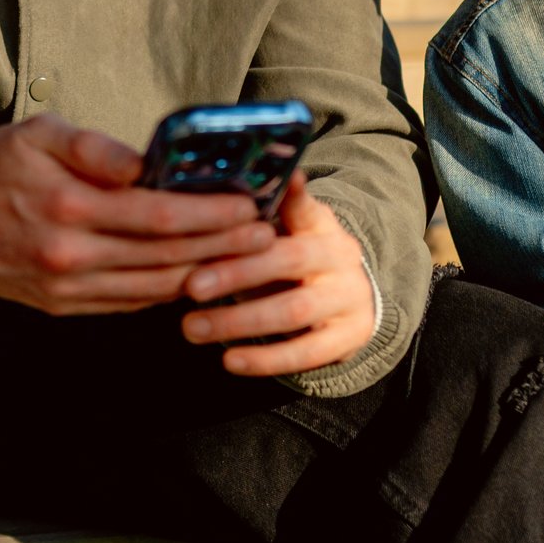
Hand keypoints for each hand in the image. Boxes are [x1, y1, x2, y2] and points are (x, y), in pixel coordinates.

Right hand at [0, 117, 276, 315]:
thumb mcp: (43, 133)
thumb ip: (97, 148)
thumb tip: (145, 165)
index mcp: (70, 209)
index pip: (160, 217)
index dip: (211, 216)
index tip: (249, 208)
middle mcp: (70, 257)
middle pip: (165, 258)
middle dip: (221, 249)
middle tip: (264, 237)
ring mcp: (64, 290)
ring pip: (151, 289)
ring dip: (201, 276)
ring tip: (241, 261)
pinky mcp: (58, 306)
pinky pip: (125, 304)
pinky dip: (163, 293)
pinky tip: (192, 278)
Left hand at [177, 178, 376, 376]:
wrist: (352, 304)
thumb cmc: (296, 262)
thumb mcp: (285, 234)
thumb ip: (251, 224)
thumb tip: (198, 210)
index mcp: (319, 224)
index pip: (303, 206)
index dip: (291, 195)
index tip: (277, 181)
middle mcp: (339, 256)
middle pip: (288, 260)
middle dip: (236, 273)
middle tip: (191, 286)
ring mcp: (347, 298)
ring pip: (292, 310)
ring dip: (238, 321)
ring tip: (192, 328)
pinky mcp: (347, 338)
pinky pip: (304, 352)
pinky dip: (265, 359)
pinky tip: (230, 361)